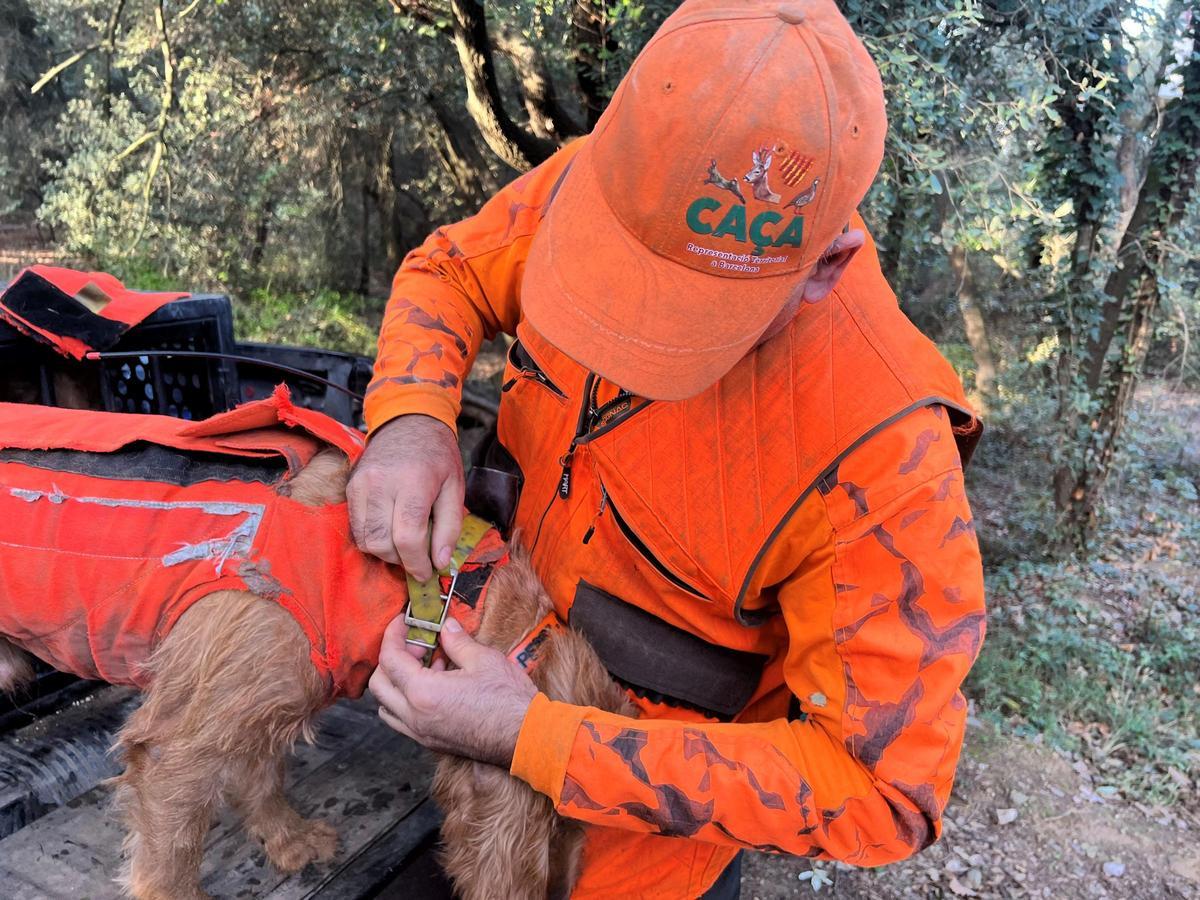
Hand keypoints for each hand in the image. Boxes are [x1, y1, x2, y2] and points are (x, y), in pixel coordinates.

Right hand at [348, 414, 463, 579]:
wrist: (409, 422)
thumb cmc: (437, 456)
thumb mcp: (456, 487)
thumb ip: (449, 527)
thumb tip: (439, 563)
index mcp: (414, 483)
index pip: (408, 537)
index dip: (417, 564)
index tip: (426, 574)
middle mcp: (382, 484)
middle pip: (382, 543)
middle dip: (401, 561)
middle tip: (417, 558)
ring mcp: (361, 485)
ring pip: (365, 540)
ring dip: (385, 552)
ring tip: (404, 544)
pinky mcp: (350, 488)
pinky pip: (356, 528)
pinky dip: (372, 539)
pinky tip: (390, 530)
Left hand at [369, 615, 537, 766]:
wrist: (526, 737)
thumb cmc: (508, 700)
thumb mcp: (483, 659)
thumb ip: (457, 641)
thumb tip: (446, 627)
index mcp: (423, 693)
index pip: (390, 659)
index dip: (393, 634)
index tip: (402, 621)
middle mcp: (415, 717)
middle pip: (380, 684)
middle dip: (392, 659)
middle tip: (418, 644)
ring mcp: (421, 733)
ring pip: (387, 706)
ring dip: (397, 682)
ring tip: (427, 665)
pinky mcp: (432, 742)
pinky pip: (403, 720)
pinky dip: (408, 700)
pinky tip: (437, 686)